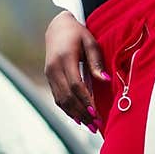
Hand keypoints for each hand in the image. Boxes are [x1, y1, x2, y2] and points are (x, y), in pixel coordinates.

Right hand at [44, 12, 109, 129]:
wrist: (57, 28)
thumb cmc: (78, 34)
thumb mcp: (90, 43)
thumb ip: (96, 62)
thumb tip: (106, 80)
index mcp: (65, 58)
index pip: (75, 85)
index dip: (85, 101)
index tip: (96, 113)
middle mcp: (54, 68)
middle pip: (67, 96)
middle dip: (82, 113)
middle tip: (96, 125)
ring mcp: (49, 74)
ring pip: (61, 100)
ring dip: (75, 114)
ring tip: (89, 126)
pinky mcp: (49, 78)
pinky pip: (57, 98)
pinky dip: (67, 110)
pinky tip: (78, 118)